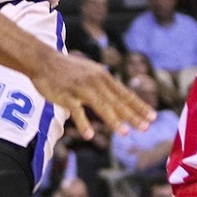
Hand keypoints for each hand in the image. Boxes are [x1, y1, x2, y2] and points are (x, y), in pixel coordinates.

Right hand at [31, 52, 155, 138]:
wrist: (43, 60)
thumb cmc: (66, 68)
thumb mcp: (89, 72)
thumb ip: (103, 84)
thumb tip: (118, 96)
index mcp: (102, 76)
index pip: (125, 94)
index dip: (139, 106)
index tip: (153, 117)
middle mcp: (95, 82)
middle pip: (117, 101)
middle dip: (132, 115)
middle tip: (145, 128)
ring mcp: (81, 89)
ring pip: (101, 106)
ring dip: (114, 120)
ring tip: (125, 133)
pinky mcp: (66, 96)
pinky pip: (77, 111)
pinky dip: (83, 123)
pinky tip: (90, 135)